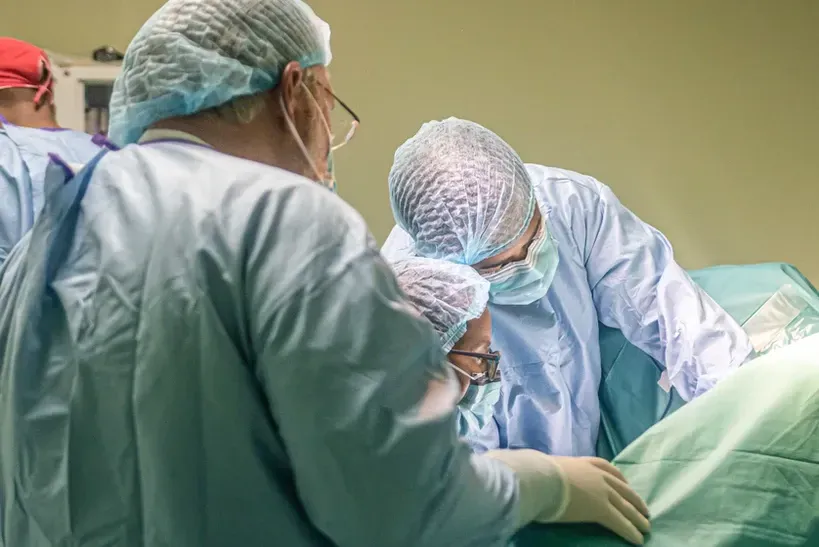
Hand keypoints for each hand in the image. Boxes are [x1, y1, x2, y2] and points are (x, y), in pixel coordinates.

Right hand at [484, 450, 649, 544]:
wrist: (539, 479)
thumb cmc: (536, 473)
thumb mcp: (545, 466)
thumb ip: (546, 469)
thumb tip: (530, 468)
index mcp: (582, 463)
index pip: (607, 467)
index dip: (619, 478)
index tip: (627, 484)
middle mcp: (596, 475)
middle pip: (622, 488)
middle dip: (635, 499)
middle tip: (644, 509)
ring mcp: (601, 491)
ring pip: (626, 506)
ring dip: (638, 517)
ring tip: (646, 527)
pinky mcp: (602, 509)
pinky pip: (621, 523)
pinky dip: (631, 531)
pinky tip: (638, 539)